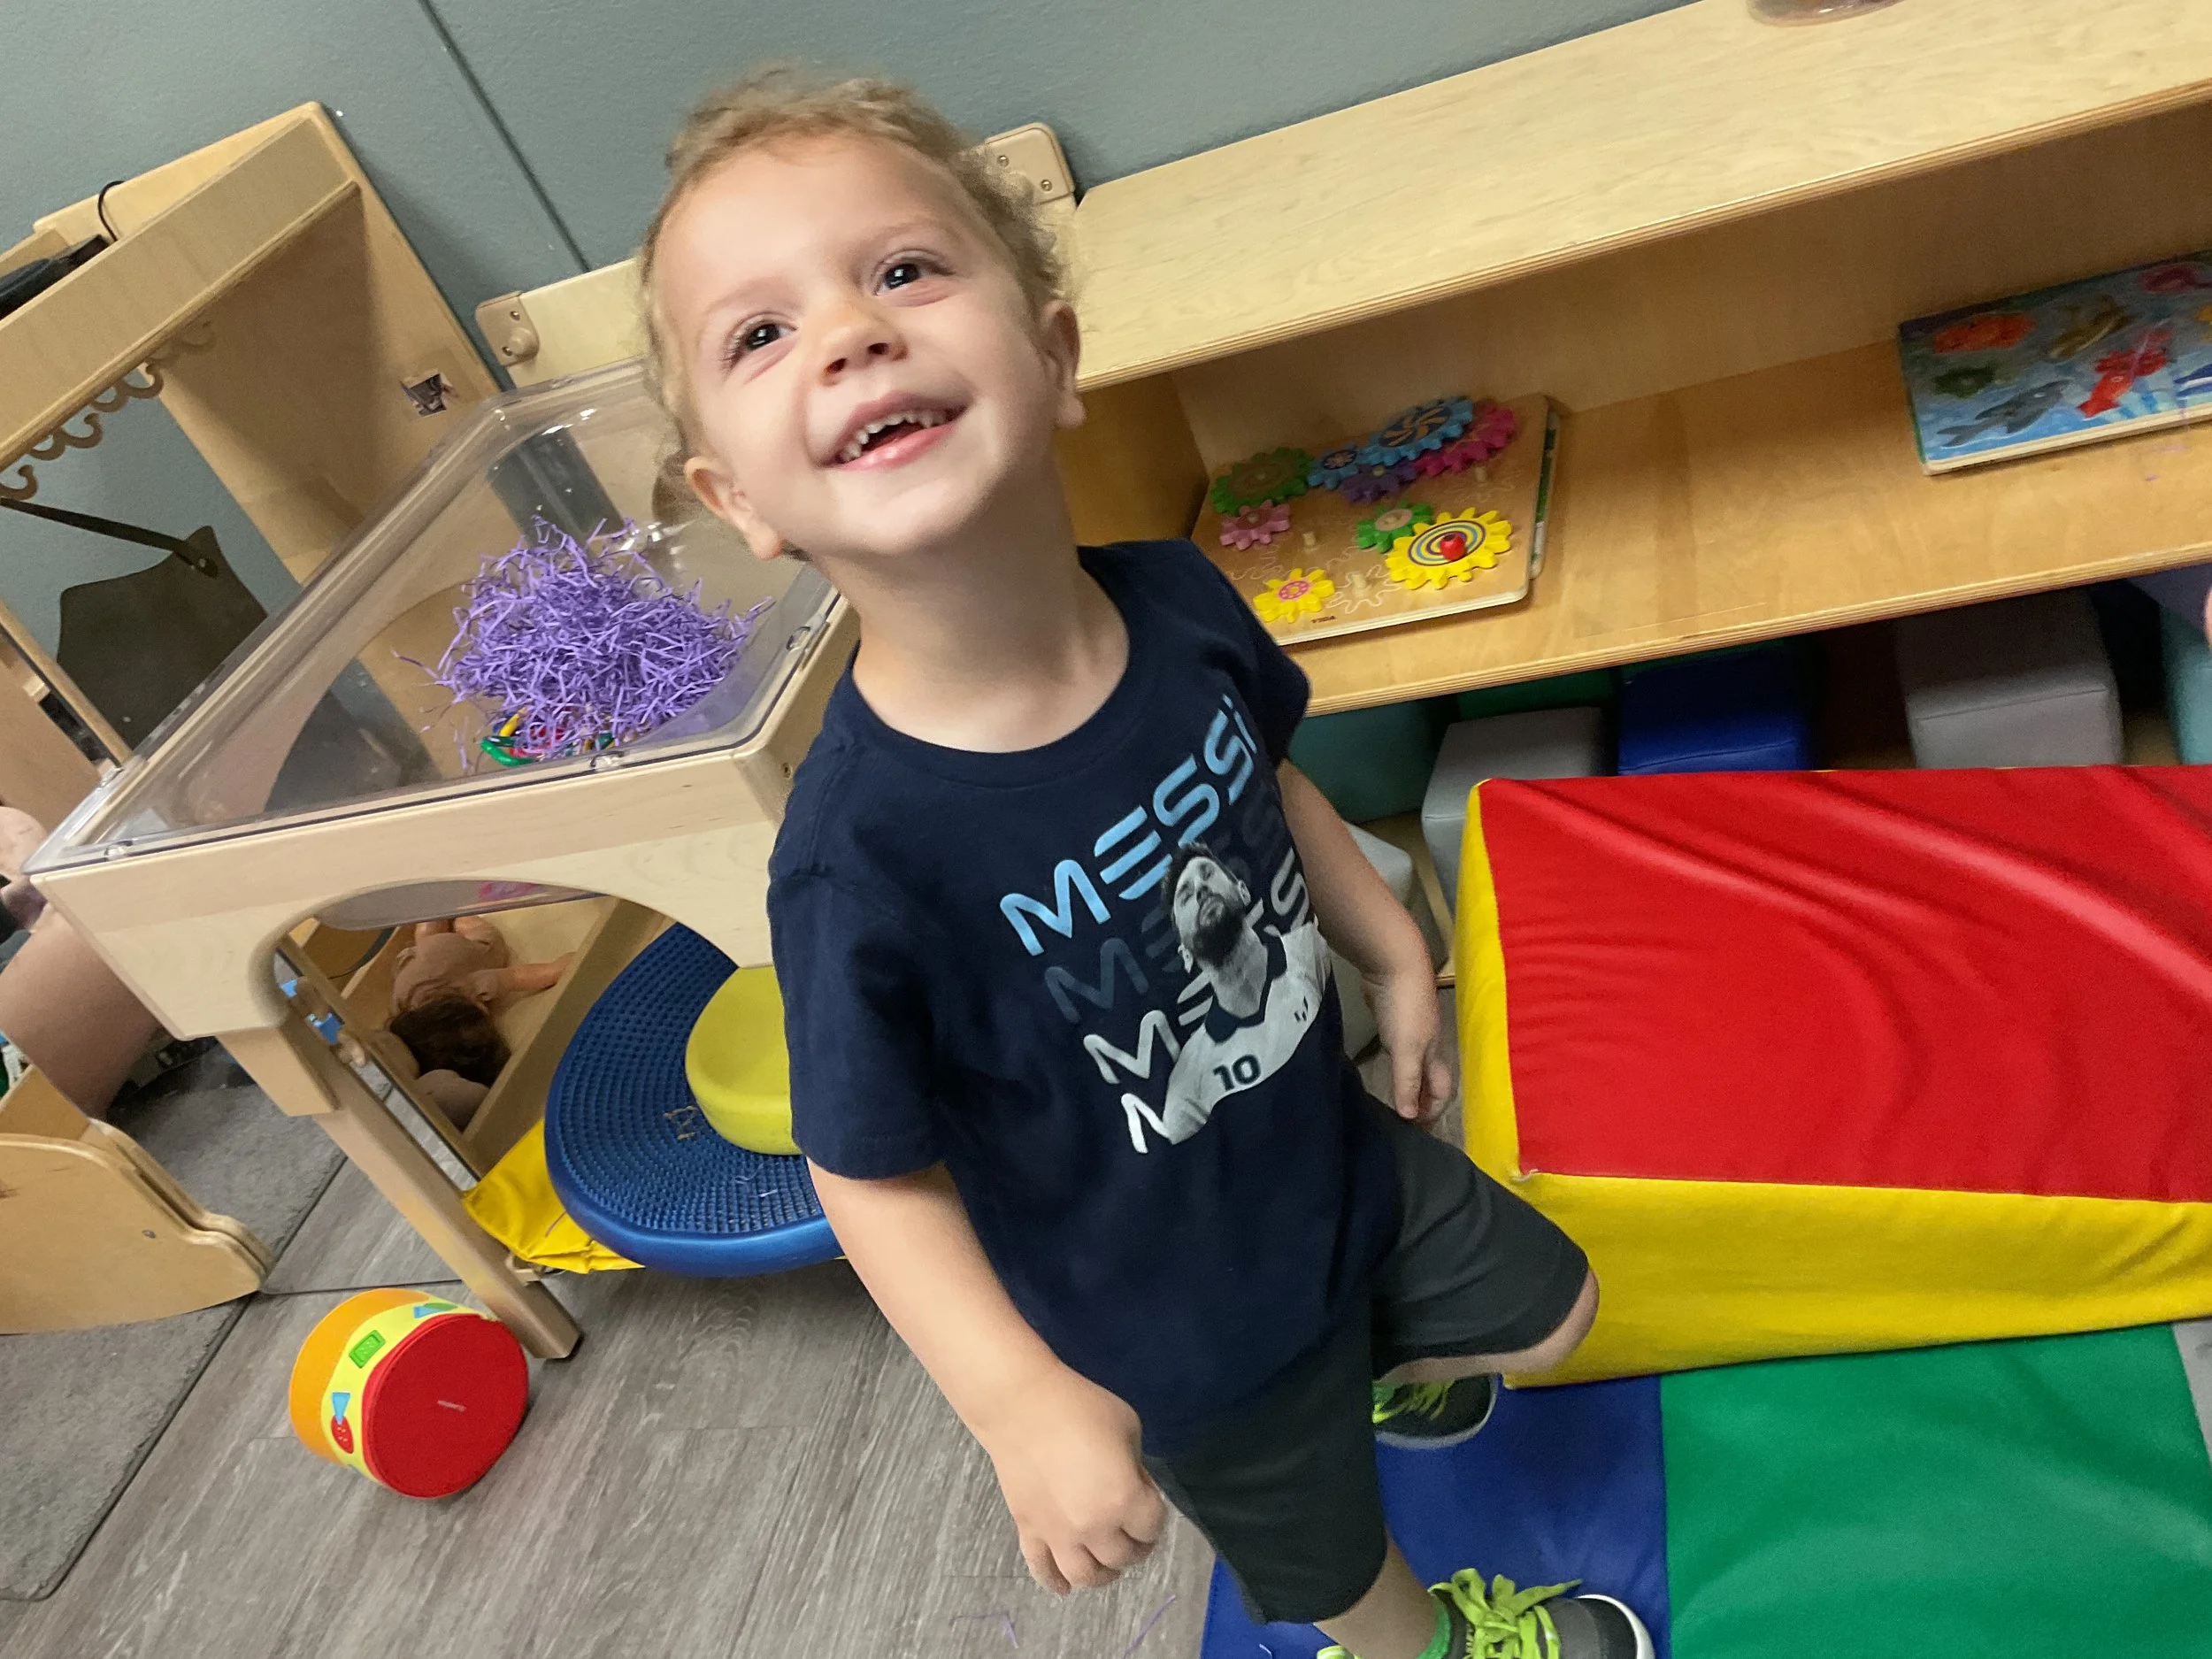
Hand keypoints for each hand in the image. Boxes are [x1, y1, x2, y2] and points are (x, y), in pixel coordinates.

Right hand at [976, 1366, 1165, 1593]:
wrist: (1022, 1406)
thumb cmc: (1081, 1408)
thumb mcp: (1128, 1427)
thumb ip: (1136, 1466)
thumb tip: (1130, 1485)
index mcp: (1124, 1500)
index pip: (1152, 1527)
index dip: (1154, 1513)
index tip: (1147, 1498)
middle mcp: (1094, 1527)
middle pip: (1122, 1557)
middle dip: (1134, 1546)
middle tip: (1131, 1531)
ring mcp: (1058, 1534)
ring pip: (1085, 1576)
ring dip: (1101, 1574)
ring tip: (1105, 1561)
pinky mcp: (1028, 1531)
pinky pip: (1042, 1570)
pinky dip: (1055, 1583)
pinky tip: (1065, 1586)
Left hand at [1368, 957, 1453, 1122]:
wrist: (1395, 963)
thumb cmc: (1406, 1009)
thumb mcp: (1407, 1049)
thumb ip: (1407, 1082)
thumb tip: (1410, 1117)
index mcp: (1435, 1055)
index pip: (1442, 1092)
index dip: (1434, 1111)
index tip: (1418, 1130)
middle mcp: (1427, 1047)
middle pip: (1430, 1081)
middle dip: (1422, 1102)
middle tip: (1406, 1121)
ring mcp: (1411, 1032)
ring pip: (1414, 1066)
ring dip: (1408, 1084)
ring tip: (1394, 1101)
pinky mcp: (1393, 1021)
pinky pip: (1397, 1051)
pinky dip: (1394, 1065)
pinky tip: (1382, 1069)